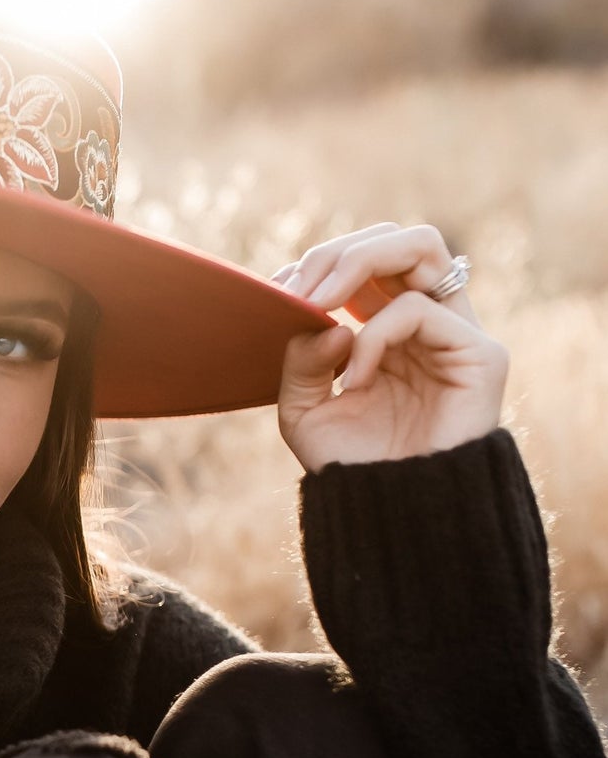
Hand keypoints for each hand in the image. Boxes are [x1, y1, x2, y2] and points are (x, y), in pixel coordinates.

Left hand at [273, 222, 508, 472]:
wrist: (392, 518)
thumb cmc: (352, 467)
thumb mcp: (303, 411)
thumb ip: (301, 360)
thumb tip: (323, 319)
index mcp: (388, 328)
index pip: (364, 262)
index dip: (319, 264)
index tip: (275, 290)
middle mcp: (427, 321)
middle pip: (393, 239)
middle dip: (336, 253)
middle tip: (294, 289)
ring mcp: (457, 332)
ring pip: (420, 246)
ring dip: (357, 263)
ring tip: (318, 303)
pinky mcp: (480, 353)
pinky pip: (418, 310)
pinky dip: (374, 336)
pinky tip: (354, 379)